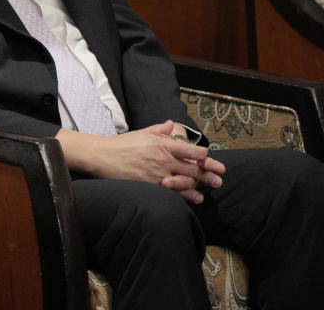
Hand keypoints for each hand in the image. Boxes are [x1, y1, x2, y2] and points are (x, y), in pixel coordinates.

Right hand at [56, 120, 224, 203]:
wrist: (103, 156)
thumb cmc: (122, 144)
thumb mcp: (142, 132)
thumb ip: (160, 129)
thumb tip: (171, 125)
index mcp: (163, 144)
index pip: (192, 151)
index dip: (204, 156)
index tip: (210, 159)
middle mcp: (164, 159)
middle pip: (193, 168)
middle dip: (209, 174)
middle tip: (220, 178)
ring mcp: (158, 174)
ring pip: (186, 182)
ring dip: (199, 188)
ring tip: (206, 192)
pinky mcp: (151, 185)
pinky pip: (173, 192)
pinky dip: (184, 196)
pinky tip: (192, 199)